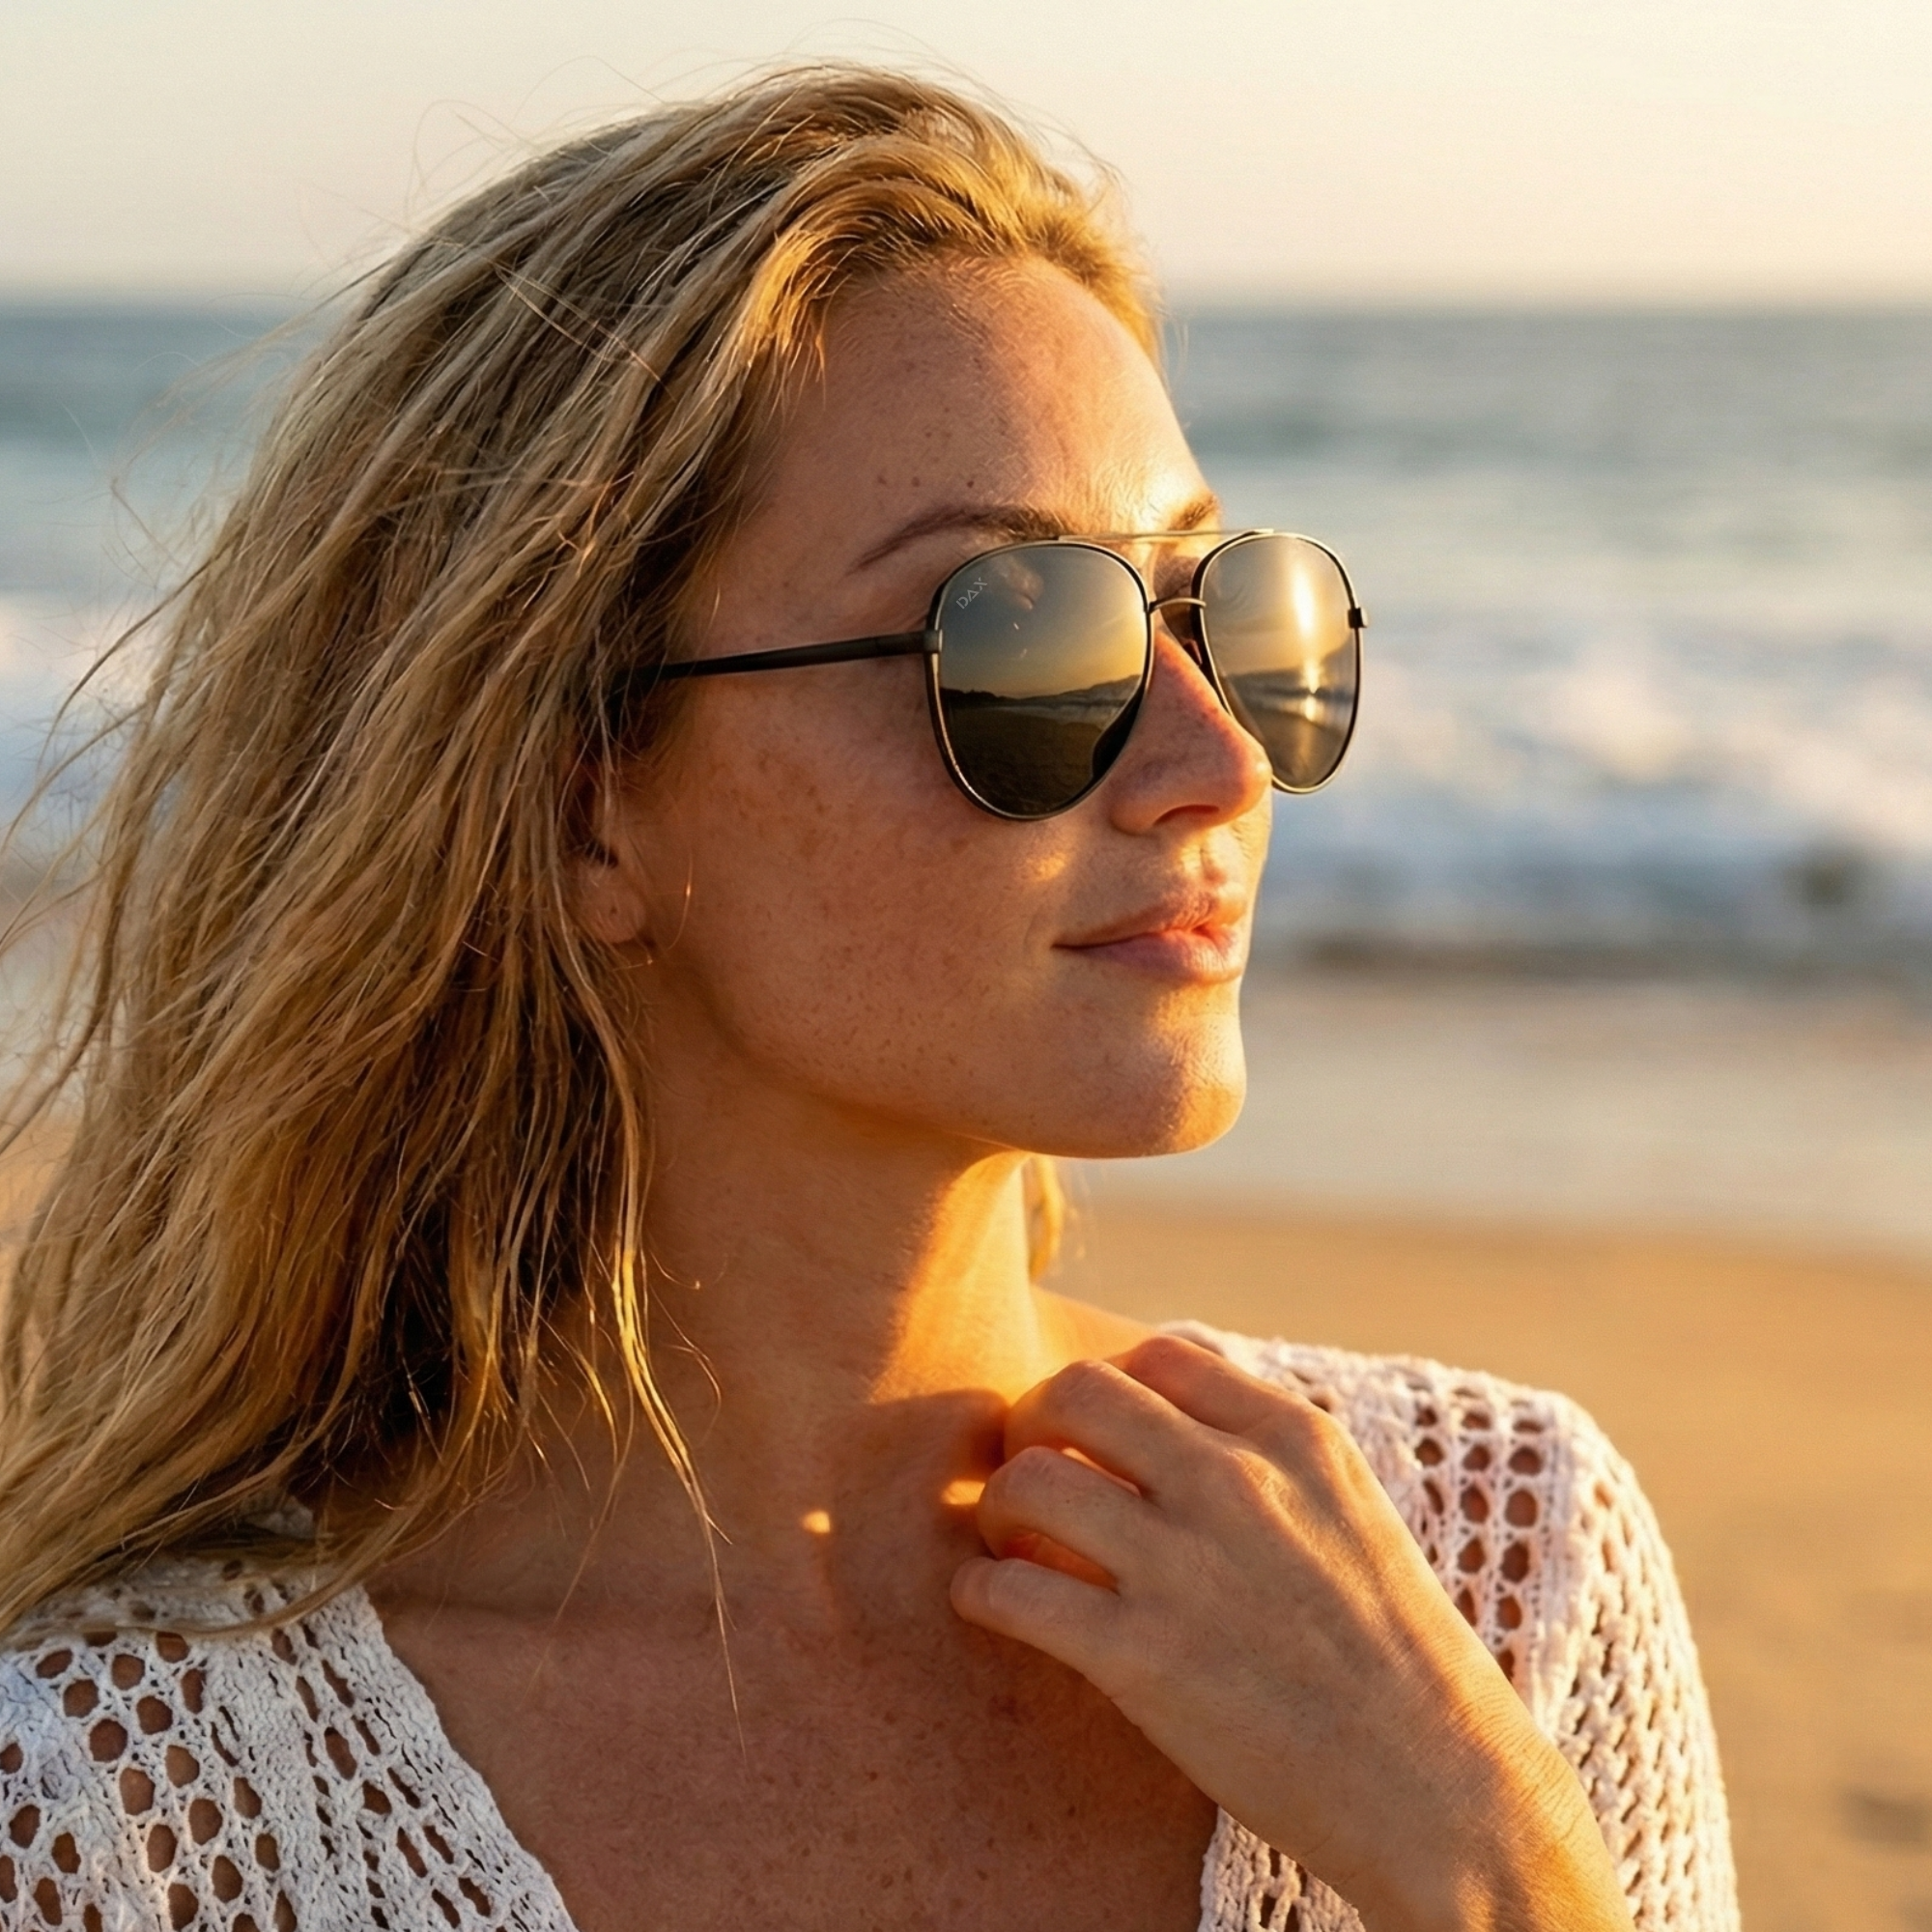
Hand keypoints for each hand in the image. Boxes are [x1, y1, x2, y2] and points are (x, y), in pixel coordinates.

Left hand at [949, 1336, 1633, 1931]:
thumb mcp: (1351, 1511)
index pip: (1158, 1355)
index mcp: (1295, 1438)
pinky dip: (980, 1591)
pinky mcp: (1144, 1661)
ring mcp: (1188, 1569)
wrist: (1443, 1794)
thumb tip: (1158, 1422)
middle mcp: (1237, 1483)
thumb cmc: (1396, 1659)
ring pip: (1031, 1480)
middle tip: (1026, 1469)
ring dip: (995, 1507)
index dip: (1106, 1386)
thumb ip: (1264, 1456)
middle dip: (1031, 1422)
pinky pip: (1012, 1592)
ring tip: (1006, 1543)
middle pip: (1076, 1391)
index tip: (1091, 1431)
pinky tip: (992, 1604)